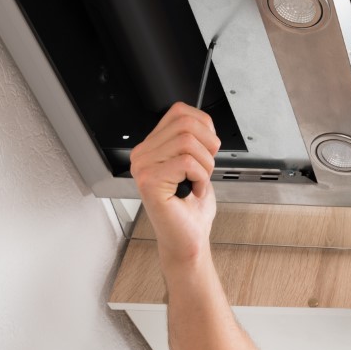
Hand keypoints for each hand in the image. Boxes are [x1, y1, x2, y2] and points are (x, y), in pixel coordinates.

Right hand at [129, 102, 220, 269]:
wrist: (187, 238)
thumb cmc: (191, 206)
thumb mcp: (196, 163)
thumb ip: (194, 138)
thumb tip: (201, 121)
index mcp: (151, 147)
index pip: (179, 112)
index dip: (204, 126)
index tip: (208, 149)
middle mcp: (142, 155)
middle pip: (185, 123)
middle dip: (208, 146)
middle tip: (204, 169)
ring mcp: (143, 167)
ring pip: (187, 142)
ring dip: (205, 164)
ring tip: (198, 182)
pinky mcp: (150, 181)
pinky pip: (186, 162)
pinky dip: (201, 178)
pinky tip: (194, 191)